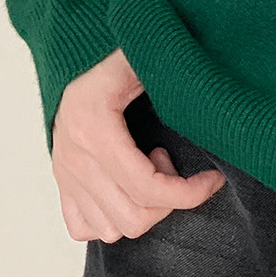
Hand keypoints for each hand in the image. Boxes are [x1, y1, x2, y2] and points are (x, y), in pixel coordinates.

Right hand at [51, 48, 225, 242]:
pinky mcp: (62, 180)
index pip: (147, 189)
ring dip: (141, 208)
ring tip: (148, 168)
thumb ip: (172, 76)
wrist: (70, 47)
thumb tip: (213, 95)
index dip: (190, 193)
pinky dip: (111, 217)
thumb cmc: (111, 50)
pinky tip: (127, 185)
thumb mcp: (141, 56)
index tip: (213, 179)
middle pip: (132, 217)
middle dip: (167, 200)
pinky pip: (82, 227)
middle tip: (171, 160)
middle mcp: (74, 159)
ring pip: (111, 230)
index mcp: (94, 129)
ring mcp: (65, 173)